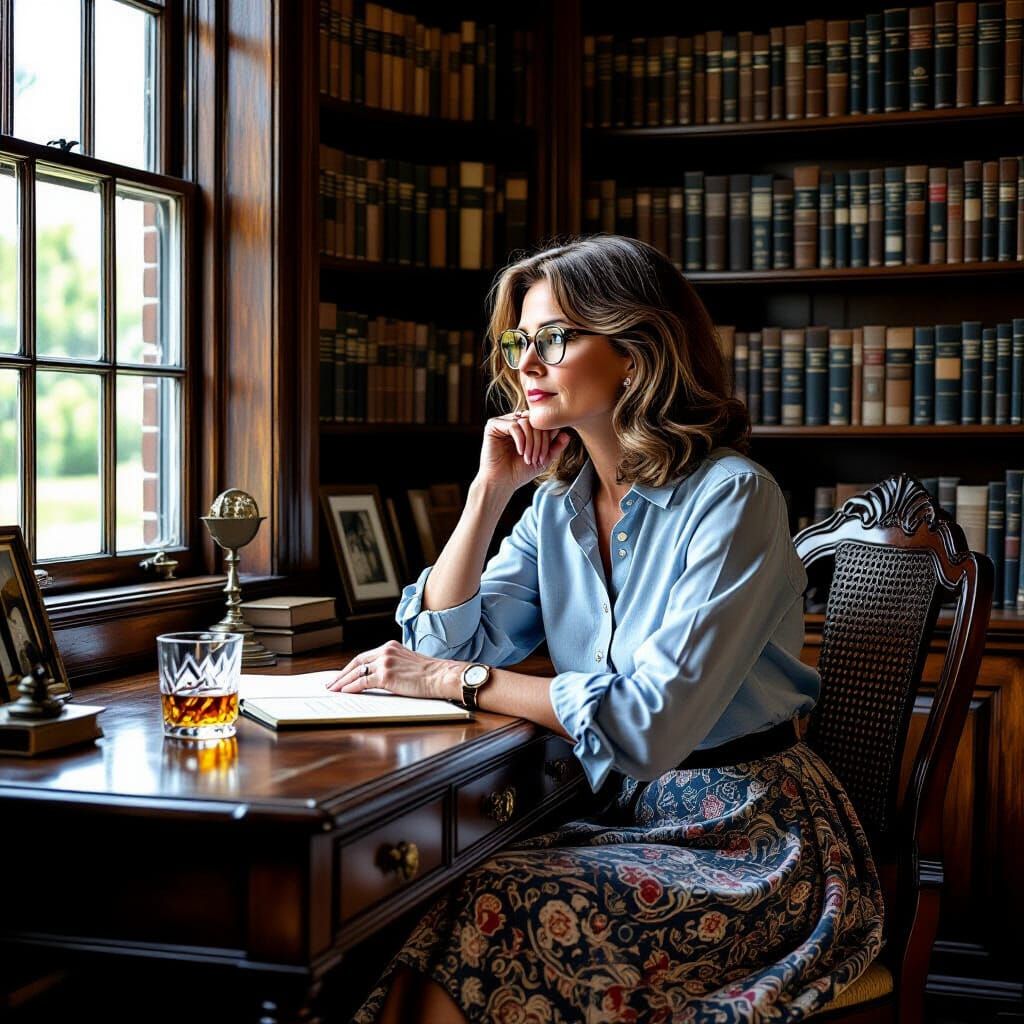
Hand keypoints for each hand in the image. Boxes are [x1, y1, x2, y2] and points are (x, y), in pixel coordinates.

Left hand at [326, 640, 461, 700]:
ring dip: (343, 682)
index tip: (342, 675)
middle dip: (342, 674)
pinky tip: (345, 692)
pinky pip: (363, 682)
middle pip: (357, 662)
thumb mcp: (407, 663)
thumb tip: (377, 679)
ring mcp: (386, 662)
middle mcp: (386, 651)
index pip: (364, 656)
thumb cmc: (429, 674)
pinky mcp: (386, 675)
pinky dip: (352, 687)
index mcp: (391, 647)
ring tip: (334, 690)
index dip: (351, 667)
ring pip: (357, 672)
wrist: (441, 676)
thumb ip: (392, 665)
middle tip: (331, 683)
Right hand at [476, 411, 570, 493]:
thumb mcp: (544, 459)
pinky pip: (513, 425)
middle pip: (536, 420)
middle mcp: (515, 421)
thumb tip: (567, 434)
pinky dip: (520, 440)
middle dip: (541, 441)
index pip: (543, 422)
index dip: (549, 437)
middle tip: (538, 458)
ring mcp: (503, 421)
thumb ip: (556, 446)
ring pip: (526, 422)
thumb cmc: (520, 471)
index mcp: (526, 427)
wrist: (502, 482)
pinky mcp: (493, 425)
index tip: (545, 457)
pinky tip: (520, 452)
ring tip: (529, 457)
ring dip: (531, 442)